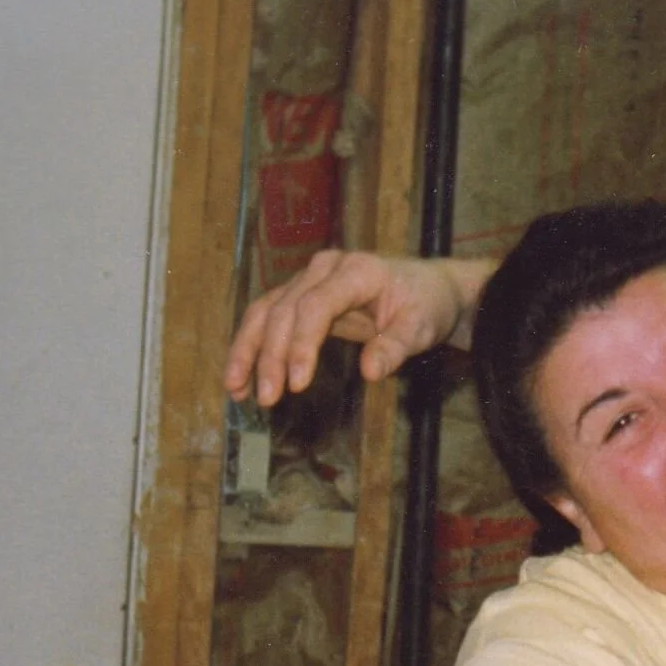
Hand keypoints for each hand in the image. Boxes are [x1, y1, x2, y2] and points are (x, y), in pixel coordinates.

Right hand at [222, 249, 474, 405]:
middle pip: (285, 311)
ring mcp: (309, 278)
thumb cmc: (426, 305)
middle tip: (267, 397)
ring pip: (266, 311)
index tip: (297, 383)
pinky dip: (252, 345)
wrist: (429, 287)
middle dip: (271, 356)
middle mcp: (325, 268)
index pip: (316, 306)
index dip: (301, 344)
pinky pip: (269, 317)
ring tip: (235, 389)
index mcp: (357, 271)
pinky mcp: (301, 295)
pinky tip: (241, 377)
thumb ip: (396, 347)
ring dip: (247, 350)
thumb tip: (371, 371)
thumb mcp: (421, 328)